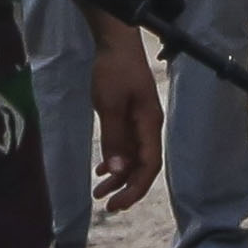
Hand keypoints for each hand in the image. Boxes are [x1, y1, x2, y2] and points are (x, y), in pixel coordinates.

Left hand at [88, 14, 162, 210]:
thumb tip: (118, 170)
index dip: (135, 188)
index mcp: (149, 123)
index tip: (116, 204)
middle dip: (127, 187)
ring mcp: (140, 121)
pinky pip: (127, 145)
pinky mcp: (131, 115)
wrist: (116, 43)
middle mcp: (149, 125)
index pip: (149, 165)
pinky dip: (116, 159)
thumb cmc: (114, 71)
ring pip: (134, 157)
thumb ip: (114, 138)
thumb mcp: (109, 105)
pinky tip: (102, 168)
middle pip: (144, 165)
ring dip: (119, 176)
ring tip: (98, 191)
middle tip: (106, 205)